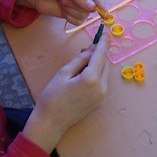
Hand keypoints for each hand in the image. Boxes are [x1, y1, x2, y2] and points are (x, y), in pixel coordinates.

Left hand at [17, 0, 106, 24]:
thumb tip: (93, 7)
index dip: (101, 3)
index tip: (104, 12)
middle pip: (91, 8)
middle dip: (76, 5)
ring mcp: (82, 6)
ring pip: (84, 16)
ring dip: (70, 10)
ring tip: (62, 1)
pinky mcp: (76, 15)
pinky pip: (78, 21)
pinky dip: (68, 17)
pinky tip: (62, 10)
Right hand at [22, 33, 109, 153]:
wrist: (52, 122)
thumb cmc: (53, 96)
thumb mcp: (63, 73)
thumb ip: (80, 59)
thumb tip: (92, 49)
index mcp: (91, 79)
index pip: (100, 56)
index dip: (102, 44)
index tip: (105, 34)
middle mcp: (101, 87)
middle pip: (105, 64)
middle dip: (97, 55)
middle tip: (83, 52)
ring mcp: (103, 96)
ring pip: (105, 73)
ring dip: (97, 65)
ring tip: (81, 65)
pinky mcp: (101, 101)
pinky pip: (102, 82)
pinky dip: (97, 75)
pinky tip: (84, 76)